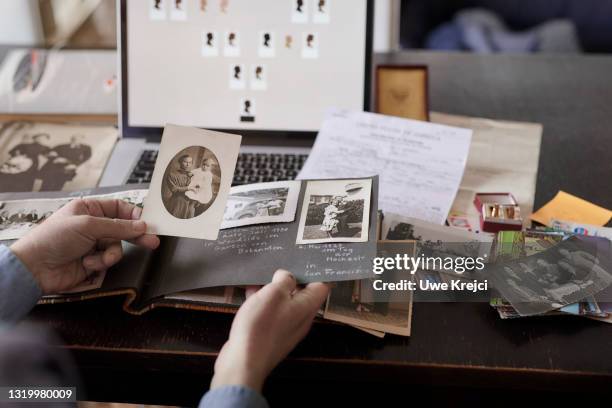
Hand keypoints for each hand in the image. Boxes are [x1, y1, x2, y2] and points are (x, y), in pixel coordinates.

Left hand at [10, 199, 159, 294]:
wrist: (36, 268)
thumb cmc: (54, 238)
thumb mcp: (88, 225)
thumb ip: (118, 226)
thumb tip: (142, 225)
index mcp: (89, 209)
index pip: (119, 208)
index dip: (134, 215)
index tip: (147, 223)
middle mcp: (93, 225)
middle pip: (123, 228)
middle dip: (136, 236)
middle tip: (153, 242)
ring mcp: (93, 243)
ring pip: (117, 246)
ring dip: (110, 254)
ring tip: (98, 259)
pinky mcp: (93, 261)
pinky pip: (109, 260)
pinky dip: (100, 263)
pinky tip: (87, 264)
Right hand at [211, 270, 329, 391]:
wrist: (243, 361)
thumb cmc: (261, 324)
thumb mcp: (274, 294)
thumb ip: (284, 280)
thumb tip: (287, 276)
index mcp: (307, 308)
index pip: (321, 286)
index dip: (314, 272)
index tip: (304, 259)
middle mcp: (300, 319)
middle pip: (301, 294)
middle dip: (290, 278)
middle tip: (278, 263)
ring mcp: (285, 328)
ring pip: (283, 302)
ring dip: (273, 290)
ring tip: (260, 275)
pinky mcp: (270, 335)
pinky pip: (271, 313)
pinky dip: (263, 302)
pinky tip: (249, 293)